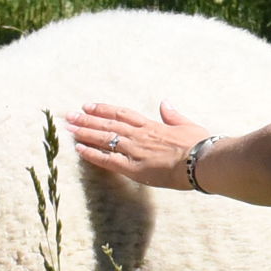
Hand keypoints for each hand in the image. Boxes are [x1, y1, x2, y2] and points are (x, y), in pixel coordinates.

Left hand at [64, 101, 209, 191]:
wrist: (202, 162)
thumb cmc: (200, 145)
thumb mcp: (188, 125)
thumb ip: (173, 115)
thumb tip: (165, 103)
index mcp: (152, 126)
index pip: (122, 114)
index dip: (104, 109)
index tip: (89, 106)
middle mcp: (140, 136)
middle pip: (108, 124)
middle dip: (87, 119)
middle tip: (68, 115)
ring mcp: (135, 151)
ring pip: (105, 138)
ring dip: (85, 132)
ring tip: (68, 127)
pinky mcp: (134, 168)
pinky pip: (108, 160)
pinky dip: (92, 154)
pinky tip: (78, 149)